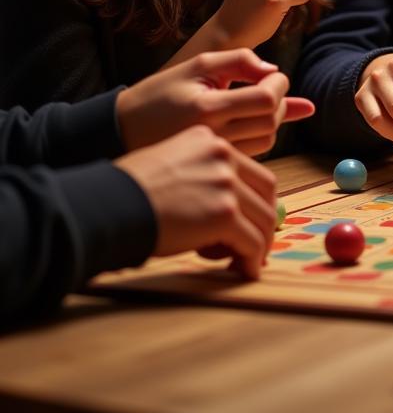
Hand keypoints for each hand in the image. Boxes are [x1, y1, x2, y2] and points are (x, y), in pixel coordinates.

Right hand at [116, 125, 277, 279]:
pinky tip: (245, 271)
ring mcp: (226, 183)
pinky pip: (251, 241)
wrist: (108, 205)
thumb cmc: (125, 193)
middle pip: (265, 191)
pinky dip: (251, 260)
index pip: (249, 170)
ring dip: (258, 244)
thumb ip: (198, 178)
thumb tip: (224, 214)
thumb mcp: (166, 165)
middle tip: (255, 244)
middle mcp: (223, 155)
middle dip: (263, 220)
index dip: (254, 199)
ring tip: (246, 262)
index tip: (250, 220)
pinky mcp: (223, 213)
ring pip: (263, 218)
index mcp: (209, 141)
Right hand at [117, 49, 314, 155]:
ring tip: (257, 104)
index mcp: (207, 108)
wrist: (123, 131)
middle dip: (281, 102)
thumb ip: (239, 60)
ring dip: (272, 121)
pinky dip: (259, 136)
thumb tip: (273, 69)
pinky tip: (250, 122)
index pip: (265, 99)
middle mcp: (213, 136)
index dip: (279, 84)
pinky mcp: (215, 170)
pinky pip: (252, 154)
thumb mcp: (197, 65)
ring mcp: (214, 157)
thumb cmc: (160, 93)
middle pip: (271, 122)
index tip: (275, 76)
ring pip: (266, 141)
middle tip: (270, 87)